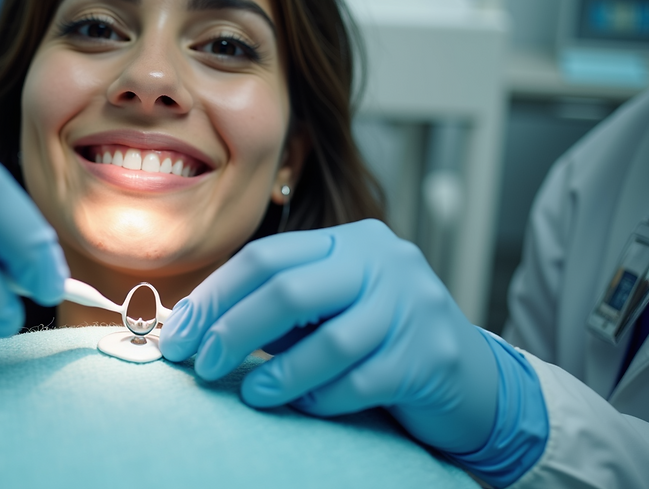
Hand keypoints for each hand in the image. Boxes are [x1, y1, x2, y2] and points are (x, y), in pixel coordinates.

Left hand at [160, 220, 499, 453]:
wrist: (469, 377)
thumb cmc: (378, 340)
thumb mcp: (328, 310)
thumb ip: (277, 311)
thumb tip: (196, 329)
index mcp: (350, 241)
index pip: (267, 257)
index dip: (215, 297)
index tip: (179, 335)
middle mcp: (385, 262)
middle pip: (290, 290)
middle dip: (233, 330)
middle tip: (202, 365)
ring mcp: (413, 307)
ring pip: (329, 342)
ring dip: (279, 375)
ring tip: (252, 394)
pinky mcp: (429, 357)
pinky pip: (360, 383)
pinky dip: (323, 399)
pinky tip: (305, 406)